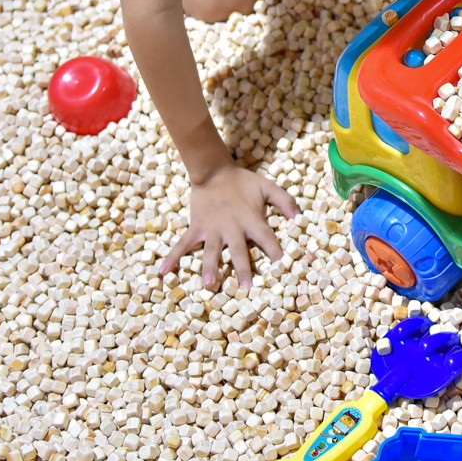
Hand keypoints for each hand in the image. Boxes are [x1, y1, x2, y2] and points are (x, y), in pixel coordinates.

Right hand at [159, 162, 299, 289]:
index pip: (265, 237)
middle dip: (242, 269)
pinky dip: (172, 257)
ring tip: (209, 284)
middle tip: (246, 289)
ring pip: (211, 251)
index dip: (274, 250)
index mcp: (251, 218)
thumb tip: (298, 217)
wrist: (213, 171)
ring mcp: (212, 229)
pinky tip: (163, 272)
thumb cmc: (243, 182)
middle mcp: (231, 226)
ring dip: (210, 268)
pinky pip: (182, 244)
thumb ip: (284, 200)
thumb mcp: (267, 187)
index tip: (280, 266)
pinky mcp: (196, 228)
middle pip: (238, 251)